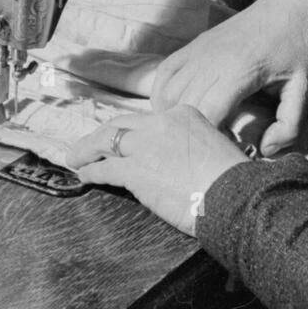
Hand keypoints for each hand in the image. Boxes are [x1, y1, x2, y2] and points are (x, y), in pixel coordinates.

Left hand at [67, 106, 247, 235]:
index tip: (120, 139)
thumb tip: (176, 161)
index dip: (129, 130)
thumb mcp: (212, 146)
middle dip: (100, 135)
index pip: (147, 120)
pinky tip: (85, 176)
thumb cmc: (230, 179)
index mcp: (183, 113)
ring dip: (87, 151)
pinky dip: (92, 171)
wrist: (232, 195)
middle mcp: (161, 123)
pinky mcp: (136, 169)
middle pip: (121, 124)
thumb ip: (190, 146)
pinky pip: (106, 168)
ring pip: (106, 141)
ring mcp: (146, 145)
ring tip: (75, 158)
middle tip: (86, 145)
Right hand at [151, 0, 307, 155]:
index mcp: (238, 70)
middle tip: (210, 148)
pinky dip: (163, 96)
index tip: (224, 153)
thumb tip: (264, 150)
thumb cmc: (295, 49)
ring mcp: (197, 51)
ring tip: (195, 132)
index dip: (211, 142)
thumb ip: (289, 124)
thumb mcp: (303, 87)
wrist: (286, 7)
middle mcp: (210, 60)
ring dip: (175, 118)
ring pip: (168, 93)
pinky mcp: (191, 46)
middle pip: (184, 108)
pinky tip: (178, 111)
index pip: (207, 114)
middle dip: (193, 134)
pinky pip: (163, 75)